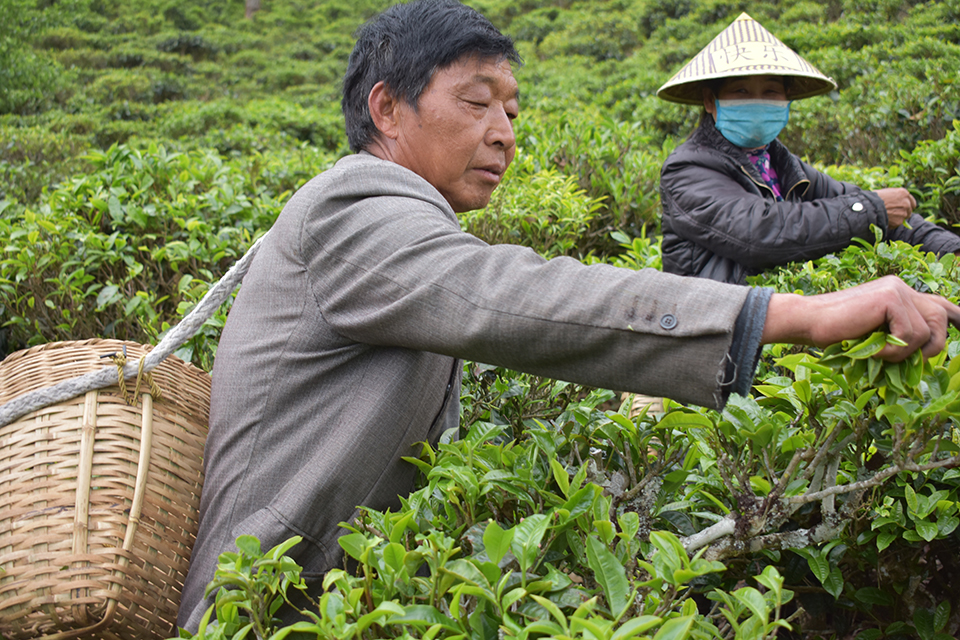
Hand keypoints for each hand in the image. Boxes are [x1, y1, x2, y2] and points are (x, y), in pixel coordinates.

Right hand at [761, 275, 959, 360]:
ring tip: (878, 354)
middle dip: (932, 345)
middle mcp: (901, 287)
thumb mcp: (875, 335)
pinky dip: (893, 351)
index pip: (939, 304)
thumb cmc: (834, 333)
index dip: (955, 318)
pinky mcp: (891, 298)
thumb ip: (900, 336)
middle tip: (902, 357)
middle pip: (942, 317)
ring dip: (905, 353)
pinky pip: (911, 334)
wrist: (807, 321)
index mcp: (898, 293)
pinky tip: (872, 350)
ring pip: (927, 331)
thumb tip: (926, 354)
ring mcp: (897, 290)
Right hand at [874, 187, 915, 227]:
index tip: (903, 209)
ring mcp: (904, 213)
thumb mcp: (888, 193)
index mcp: (904, 193)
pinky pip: (896, 224)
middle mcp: (907, 203)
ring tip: (886, 216)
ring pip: (903, 218)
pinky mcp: (898, 221)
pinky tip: (884, 220)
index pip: (912, 202)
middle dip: (903, 213)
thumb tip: (897, 202)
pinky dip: (891, 224)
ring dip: (897, 218)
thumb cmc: (874, 198)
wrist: (869, 206)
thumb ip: (896, 197)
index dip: (908, 206)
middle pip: (909, 211)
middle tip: (893, 214)